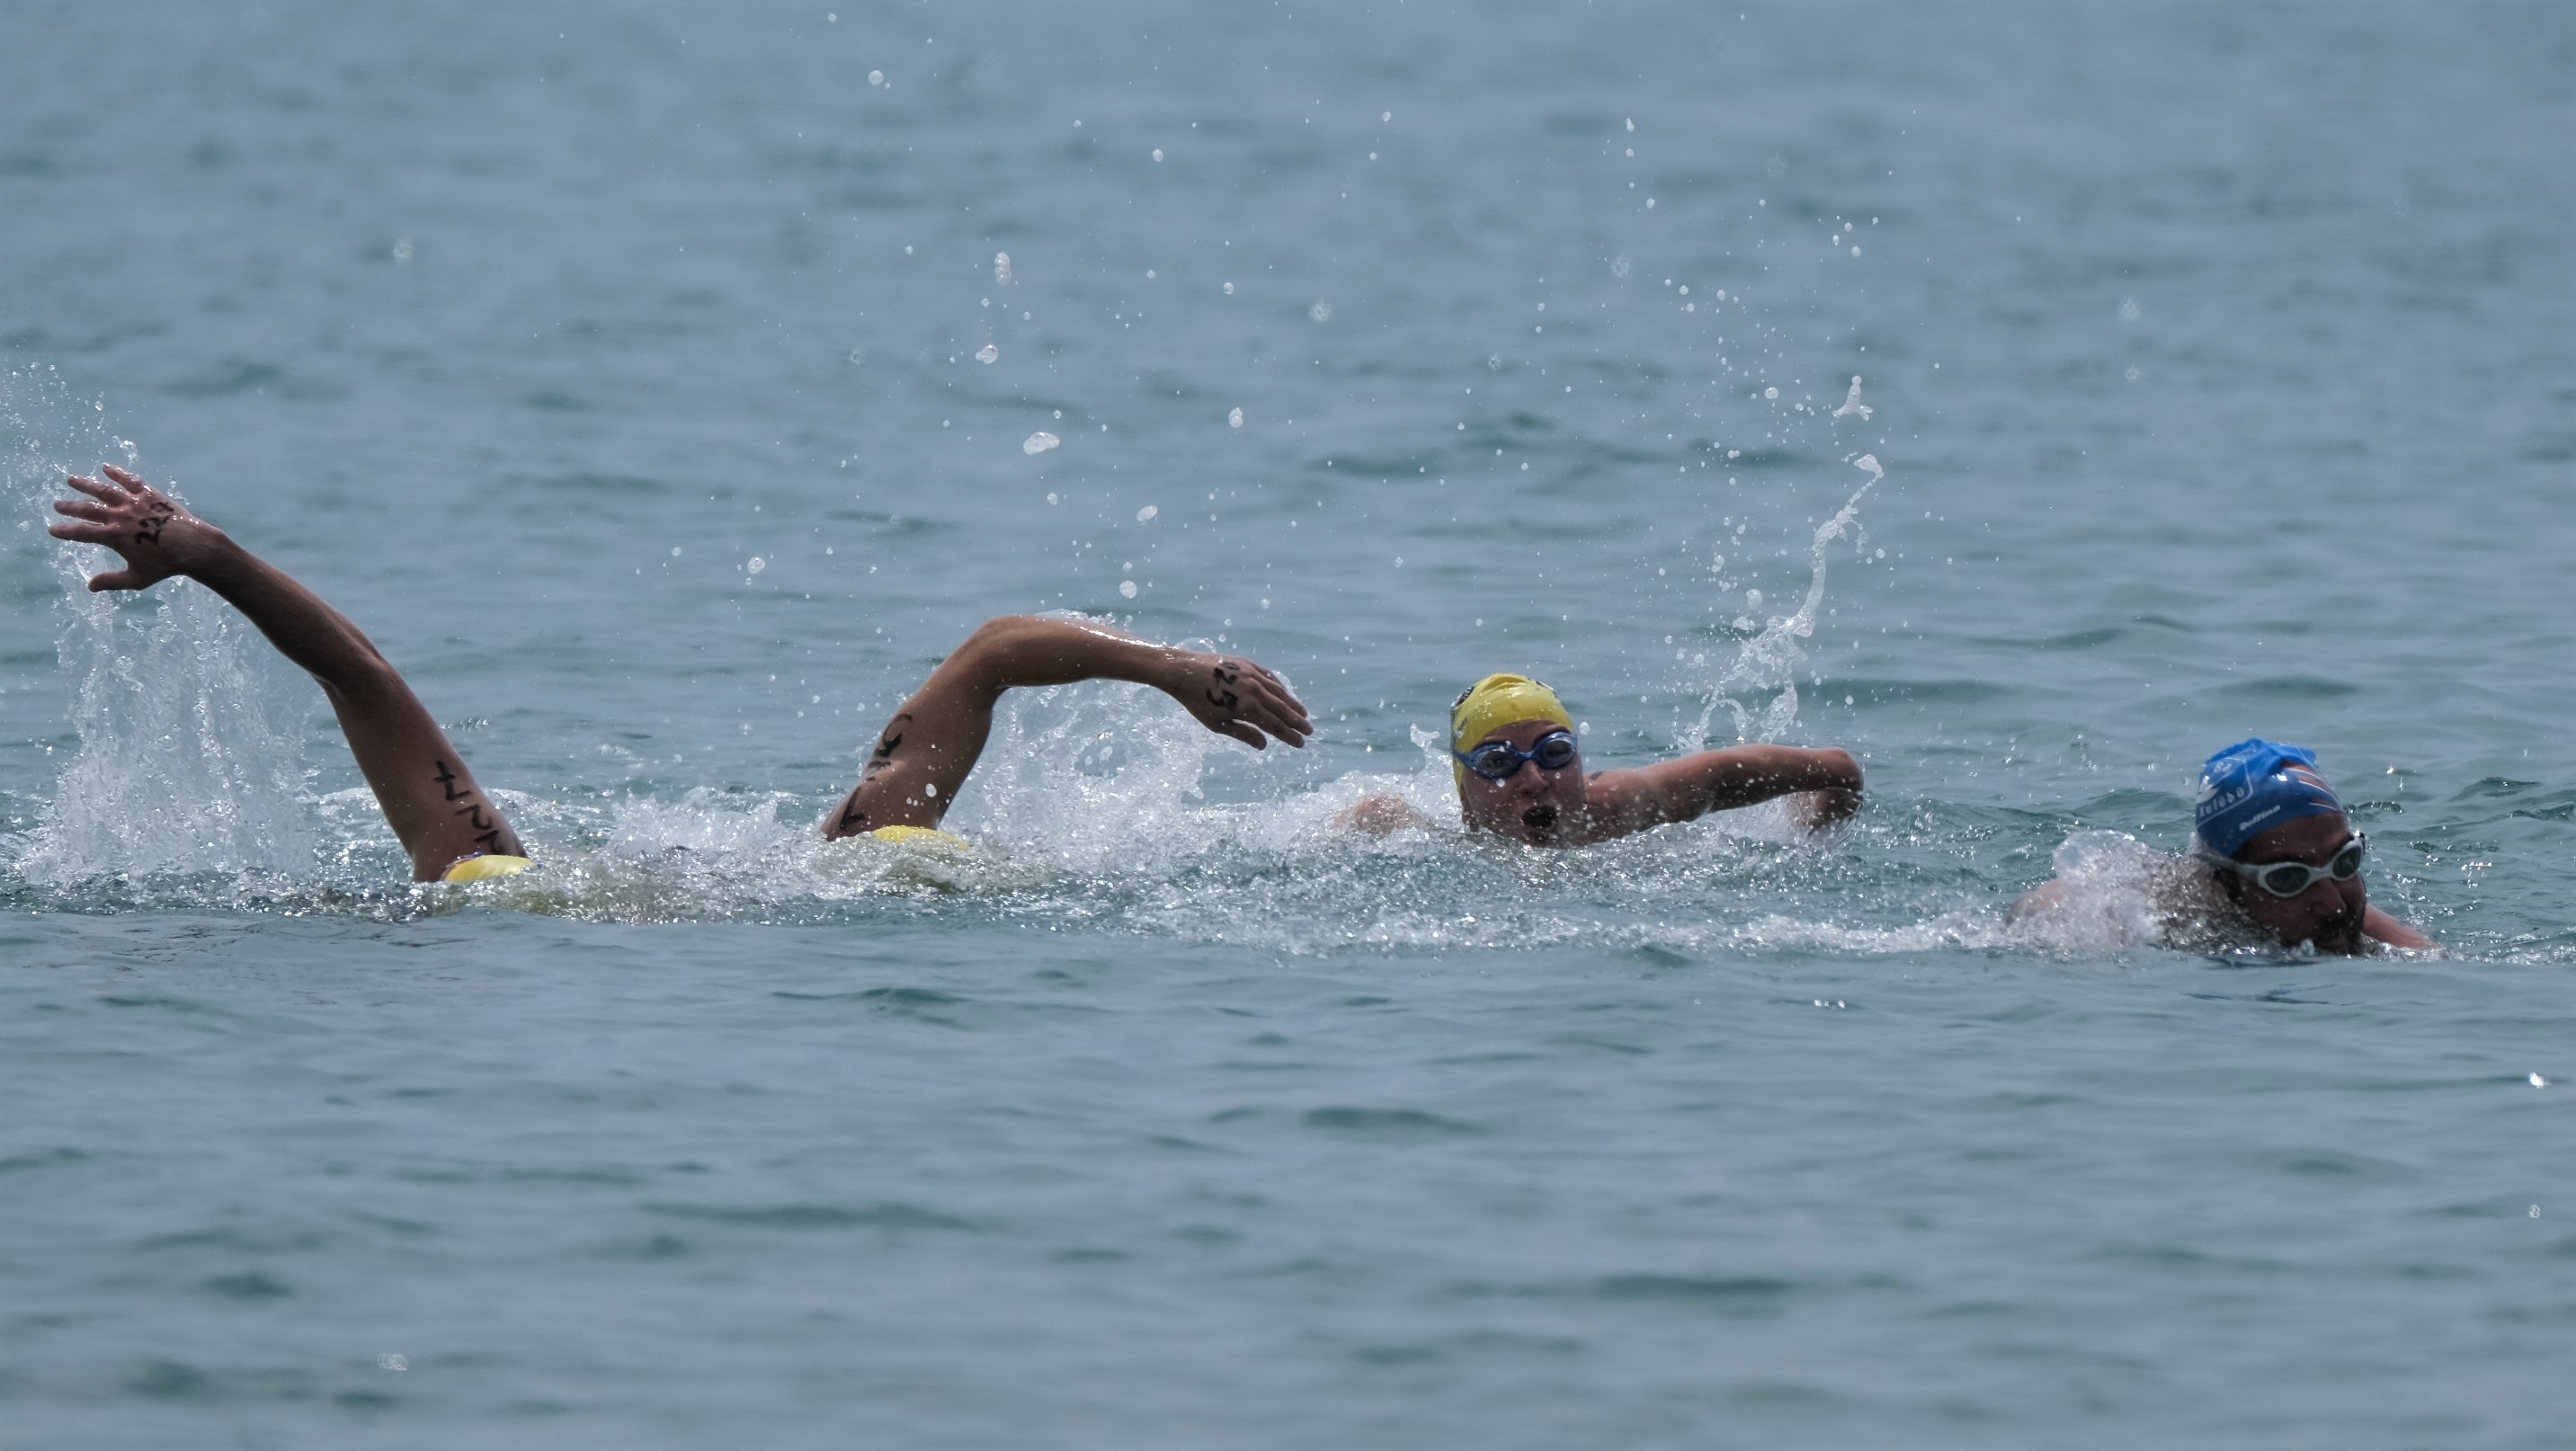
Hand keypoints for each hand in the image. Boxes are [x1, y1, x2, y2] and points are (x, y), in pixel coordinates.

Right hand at [47, 465, 220, 591]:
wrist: (193, 547)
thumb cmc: (165, 565)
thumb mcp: (137, 578)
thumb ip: (112, 581)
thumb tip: (90, 587)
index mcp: (114, 537)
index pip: (82, 533)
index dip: (65, 531)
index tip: (53, 529)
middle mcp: (120, 517)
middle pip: (88, 509)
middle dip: (70, 507)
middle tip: (57, 505)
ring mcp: (134, 503)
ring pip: (104, 490)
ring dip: (86, 485)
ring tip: (71, 480)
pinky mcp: (150, 494)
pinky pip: (130, 480)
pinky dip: (117, 473)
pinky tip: (106, 468)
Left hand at [1166, 651, 1310, 749]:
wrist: (1183, 671)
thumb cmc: (1197, 702)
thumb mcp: (1217, 724)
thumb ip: (1243, 733)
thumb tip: (1264, 744)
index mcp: (1247, 707)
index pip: (1275, 725)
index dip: (1289, 735)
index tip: (1300, 743)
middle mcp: (1254, 689)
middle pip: (1281, 709)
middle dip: (1296, 721)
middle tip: (1309, 731)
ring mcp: (1252, 674)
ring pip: (1279, 692)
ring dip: (1293, 704)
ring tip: (1303, 714)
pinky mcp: (1247, 664)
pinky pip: (1269, 677)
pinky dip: (1280, 687)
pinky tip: (1285, 694)